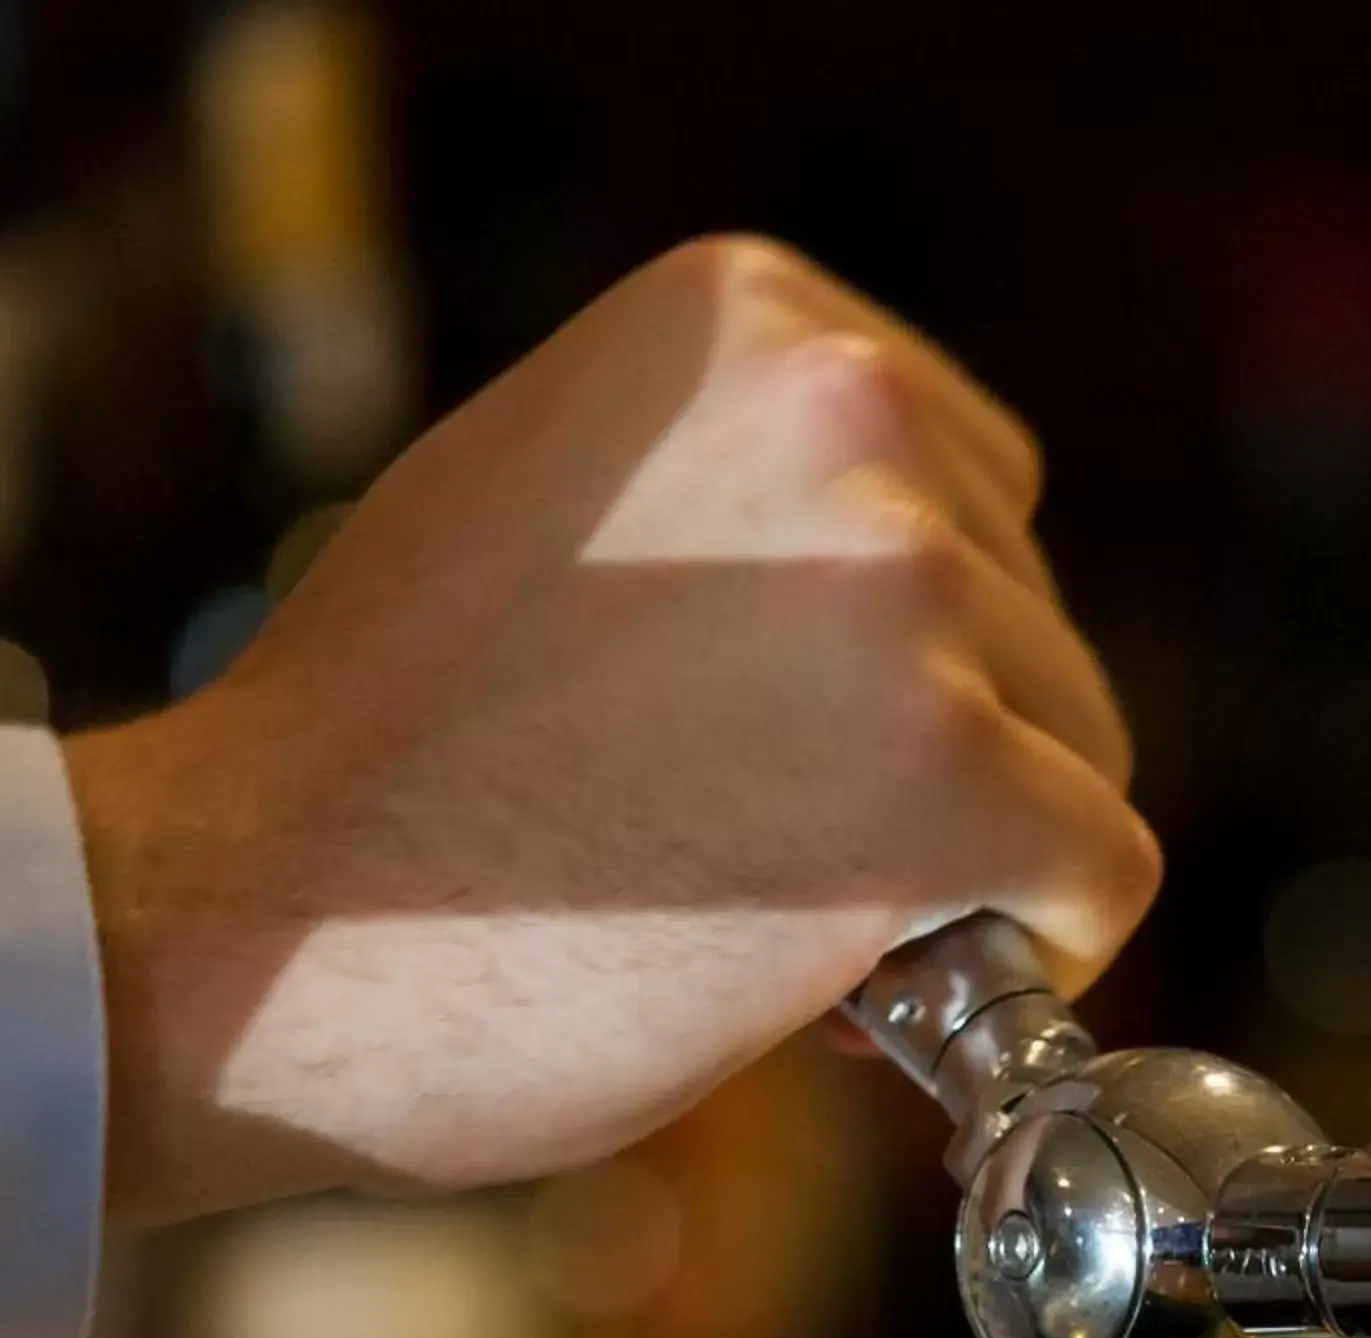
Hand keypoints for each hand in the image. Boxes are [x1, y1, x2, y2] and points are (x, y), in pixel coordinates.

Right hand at [64, 236, 1158, 1225]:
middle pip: (1040, 625)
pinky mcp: (948, 770)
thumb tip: (918, 582)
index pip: (978, 491)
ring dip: (971, 859)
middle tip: (770, 847)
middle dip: (942, 760)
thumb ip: (749, 500)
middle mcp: (849, 407)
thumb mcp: (572, 499)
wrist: (266, 912)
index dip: (918, 652)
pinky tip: (885, 987)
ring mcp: (905, 583)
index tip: (805, 739)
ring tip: (780, 908)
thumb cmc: (396, 750)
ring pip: (1081, 752)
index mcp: (757, 316)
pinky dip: (1037, 948)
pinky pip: (1104, 874)